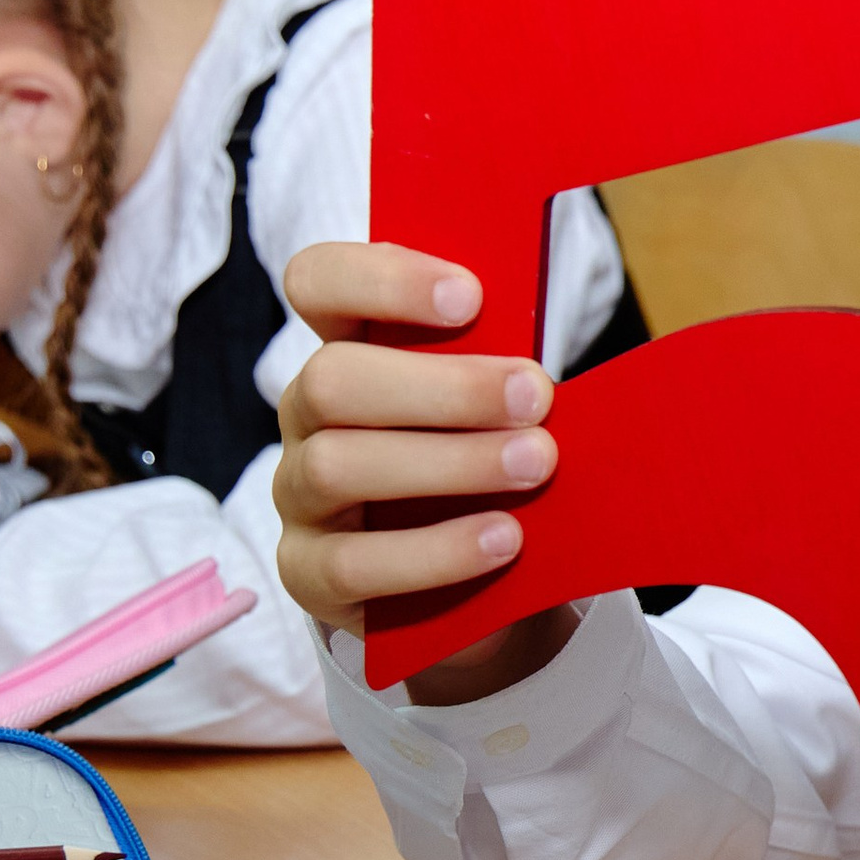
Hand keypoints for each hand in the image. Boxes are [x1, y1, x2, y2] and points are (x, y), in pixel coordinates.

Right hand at [276, 242, 575, 700]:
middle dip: (443, 387)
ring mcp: (299, 494)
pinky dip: (435, 551)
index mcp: (352, 348)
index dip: (382, 281)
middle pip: (331, 379)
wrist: (477, 579)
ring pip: (337, 465)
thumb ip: (506, 370)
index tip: (471, 296)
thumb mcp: (499, 407)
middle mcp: (309, 414)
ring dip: (448, 462)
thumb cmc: (488, 462)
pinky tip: (503, 540)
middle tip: (535, 396)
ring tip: (535, 464)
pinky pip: (351, 565)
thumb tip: (560, 361)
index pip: (320, 283)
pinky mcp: (309, 573)